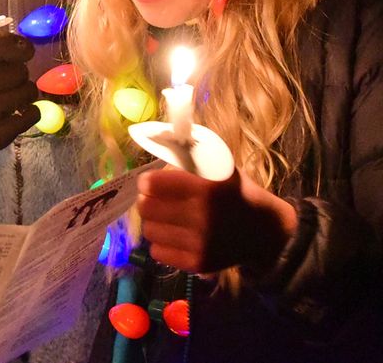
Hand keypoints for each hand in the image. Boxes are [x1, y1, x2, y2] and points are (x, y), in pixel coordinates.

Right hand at [0, 30, 38, 169]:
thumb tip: (19, 42)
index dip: (10, 47)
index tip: (28, 50)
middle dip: (19, 73)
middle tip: (23, 74)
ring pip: (6, 103)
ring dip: (26, 94)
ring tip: (28, 90)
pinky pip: (7, 130)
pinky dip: (25, 119)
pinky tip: (31, 111)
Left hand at [137, 167, 298, 273]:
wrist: (266, 231)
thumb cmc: (235, 192)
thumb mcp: (217, 167)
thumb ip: (187, 159)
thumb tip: (154, 148)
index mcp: (208, 187)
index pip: (153, 184)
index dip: (147, 182)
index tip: (150, 183)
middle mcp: (203, 215)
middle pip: (146, 208)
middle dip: (146, 201)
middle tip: (154, 200)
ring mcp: (201, 243)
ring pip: (149, 230)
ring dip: (154, 223)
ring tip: (166, 218)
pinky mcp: (199, 263)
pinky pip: (157, 252)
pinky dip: (161, 243)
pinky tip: (174, 236)